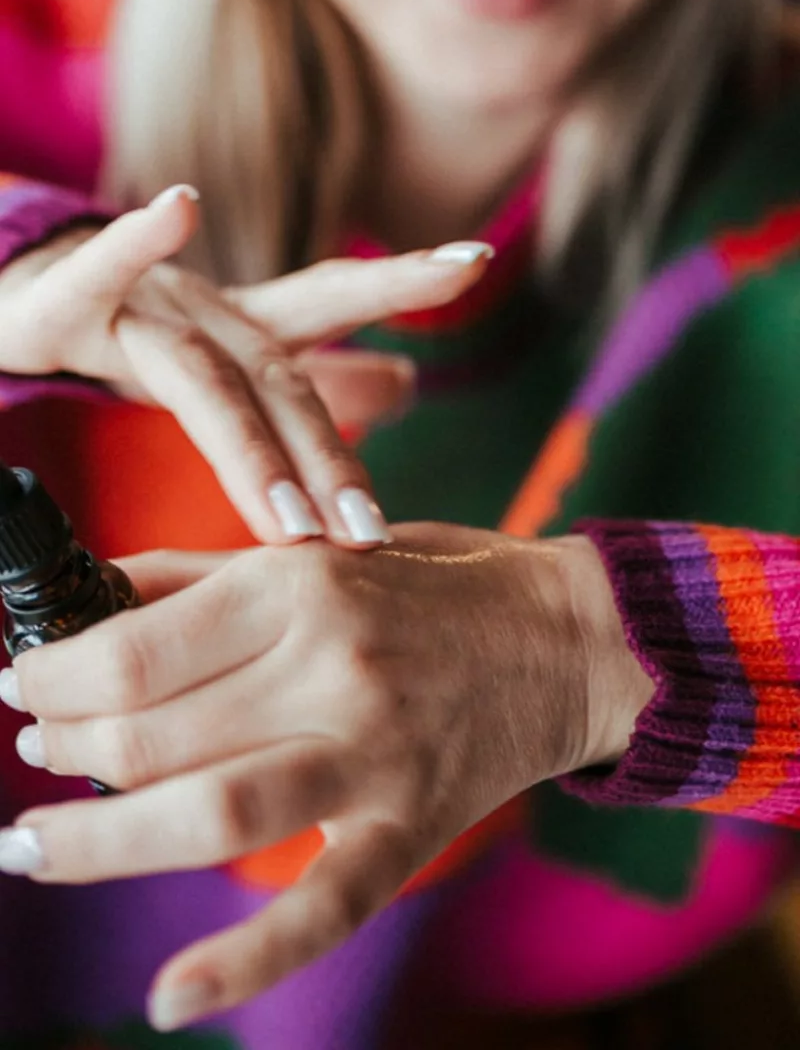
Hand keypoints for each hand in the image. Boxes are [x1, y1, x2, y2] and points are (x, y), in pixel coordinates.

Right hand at [0, 187, 492, 544]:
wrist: (14, 304)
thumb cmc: (126, 338)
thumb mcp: (223, 363)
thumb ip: (305, 379)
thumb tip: (407, 384)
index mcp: (241, 326)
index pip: (330, 300)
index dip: (402, 276)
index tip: (478, 255)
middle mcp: (204, 310)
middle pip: (278, 378)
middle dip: (328, 461)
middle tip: (371, 537)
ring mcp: (139, 310)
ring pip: (204, 374)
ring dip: (251, 443)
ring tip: (296, 520)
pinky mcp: (63, 311)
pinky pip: (97, 281)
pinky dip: (134, 246)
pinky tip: (178, 208)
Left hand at [0, 527, 652, 1028]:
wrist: (561, 638)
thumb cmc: (425, 585)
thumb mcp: (313, 552)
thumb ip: (197, 575)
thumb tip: (88, 598)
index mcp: (299, 590)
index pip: (136, 652)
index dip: (54, 678)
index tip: (24, 685)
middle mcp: (333, 672)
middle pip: (154, 736)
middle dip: (65, 751)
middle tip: (36, 752)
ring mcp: (375, 761)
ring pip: (210, 815)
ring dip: (98, 842)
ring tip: (34, 844)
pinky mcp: (412, 832)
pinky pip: (322, 911)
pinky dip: (241, 962)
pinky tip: (167, 997)